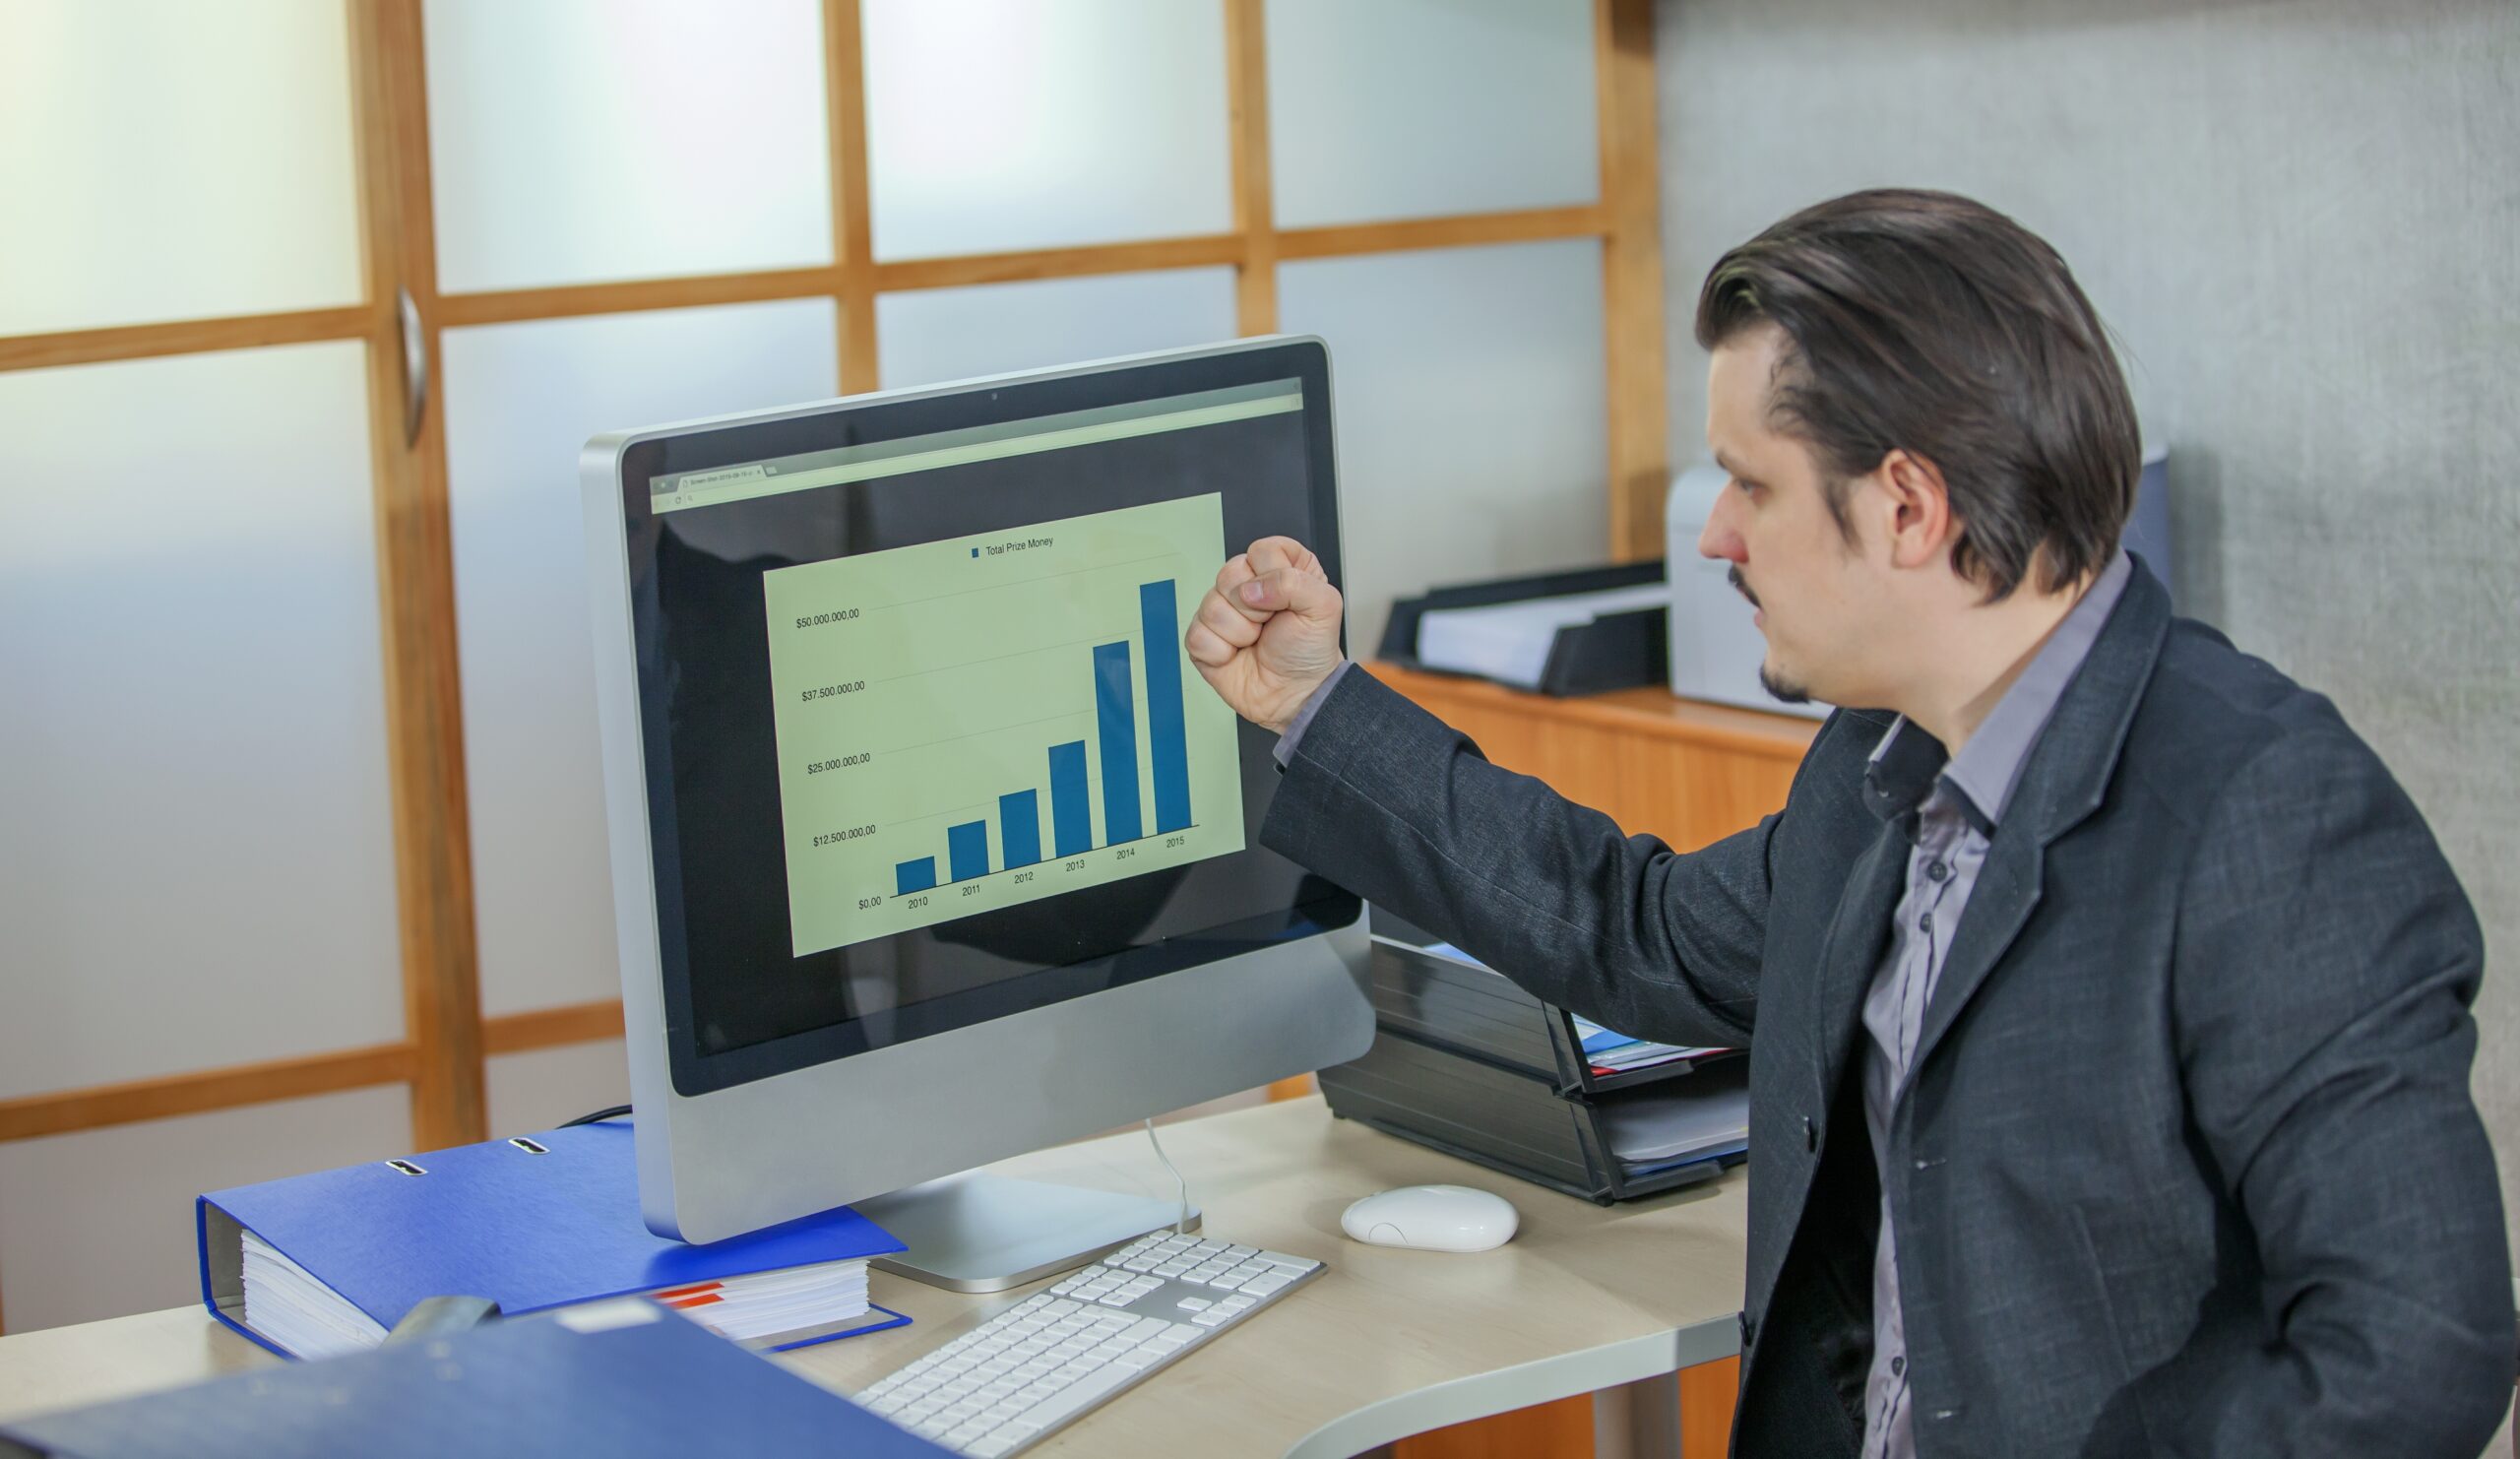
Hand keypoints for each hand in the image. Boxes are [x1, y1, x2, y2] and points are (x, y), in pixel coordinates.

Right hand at [1185, 537, 1345, 734]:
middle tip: (1269, 624)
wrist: (1295, 695)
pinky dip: (1220, 652)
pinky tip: (1236, 655)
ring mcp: (1222, 610)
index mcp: (1279, 568)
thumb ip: (1294, 582)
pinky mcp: (1204, 638)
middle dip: (1254, 608)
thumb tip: (1250, 589)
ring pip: (1211, 605)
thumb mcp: (1324, 607)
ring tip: (1255, 642)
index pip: (1262, 550)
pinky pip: (1197, 635)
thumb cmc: (1309, 652)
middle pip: (1229, 573)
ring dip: (1239, 632)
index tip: (1287, 602)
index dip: (1273, 577)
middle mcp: (1248, 585)